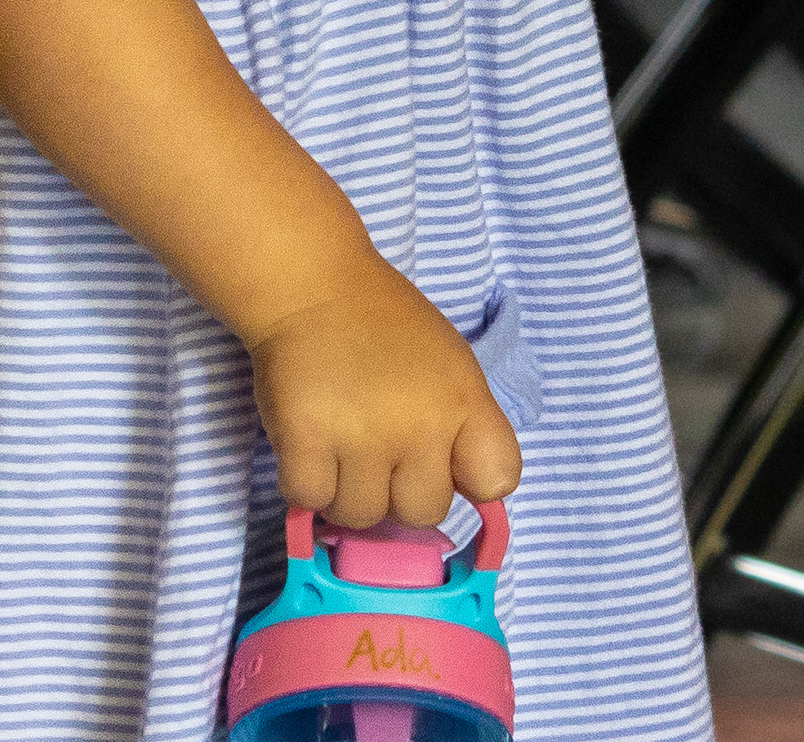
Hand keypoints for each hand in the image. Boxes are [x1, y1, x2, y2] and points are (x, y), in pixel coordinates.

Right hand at [243, 258, 524, 529]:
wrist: (316, 288)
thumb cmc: (388, 325)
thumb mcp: (451, 364)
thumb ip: (464, 426)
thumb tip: (463, 491)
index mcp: (464, 401)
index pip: (498, 480)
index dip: (470, 481)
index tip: (443, 462)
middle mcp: (420, 426)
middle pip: (423, 513)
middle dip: (400, 493)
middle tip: (379, 453)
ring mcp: (361, 438)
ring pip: (362, 516)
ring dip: (348, 493)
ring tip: (341, 449)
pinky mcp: (305, 443)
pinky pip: (311, 500)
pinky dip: (307, 485)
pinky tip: (311, 449)